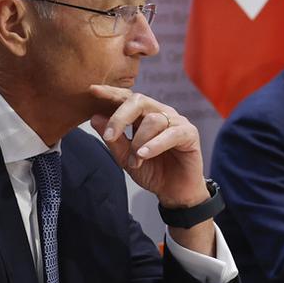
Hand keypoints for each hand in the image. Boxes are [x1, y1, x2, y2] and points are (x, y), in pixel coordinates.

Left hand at [88, 85, 207, 206]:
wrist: (174, 191)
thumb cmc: (152, 171)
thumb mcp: (125, 158)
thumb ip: (113, 139)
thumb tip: (95, 118)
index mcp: (144, 115)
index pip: (127, 98)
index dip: (111, 93)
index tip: (93, 91)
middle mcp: (161, 113)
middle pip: (139, 101)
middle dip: (120, 117)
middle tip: (110, 136)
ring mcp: (177, 121)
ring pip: (153, 120)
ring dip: (138, 143)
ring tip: (134, 162)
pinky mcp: (190, 134)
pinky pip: (171, 134)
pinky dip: (155, 145)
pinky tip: (144, 155)